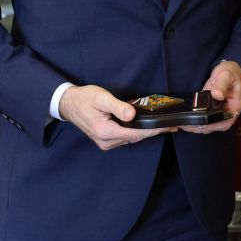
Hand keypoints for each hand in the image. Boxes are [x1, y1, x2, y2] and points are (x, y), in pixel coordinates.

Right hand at [59, 84, 173, 149]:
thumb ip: (118, 107)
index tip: (167, 126)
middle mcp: (106, 141)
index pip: (136, 133)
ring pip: (132, 139)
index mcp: (105, 131)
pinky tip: (146, 127)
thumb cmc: (84, 98)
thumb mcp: (101, 98)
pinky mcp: (106, 141)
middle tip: (171, 126)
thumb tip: (132, 114)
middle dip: (154, 132)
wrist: (68, 104)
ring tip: (163, 126)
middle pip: (136, 138)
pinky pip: (126, 138)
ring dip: (146, 133)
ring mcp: (106, 143)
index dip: (153, 130)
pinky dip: (137, 133)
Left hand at [181, 60, 240, 133]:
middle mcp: (226, 116)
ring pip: (205, 127)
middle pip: (211, 128)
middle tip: (183, 123)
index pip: (221, 124)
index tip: (195, 122)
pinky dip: (193, 121)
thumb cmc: (230, 74)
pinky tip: (183, 120)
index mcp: (234, 109)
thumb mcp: (226, 76)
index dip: (208, 125)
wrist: (228, 73)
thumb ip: (222, 85)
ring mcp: (217, 115)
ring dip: (193, 126)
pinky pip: (202, 121)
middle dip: (197, 127)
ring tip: (180, 123)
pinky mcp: (210, 112)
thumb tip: (218, 95)